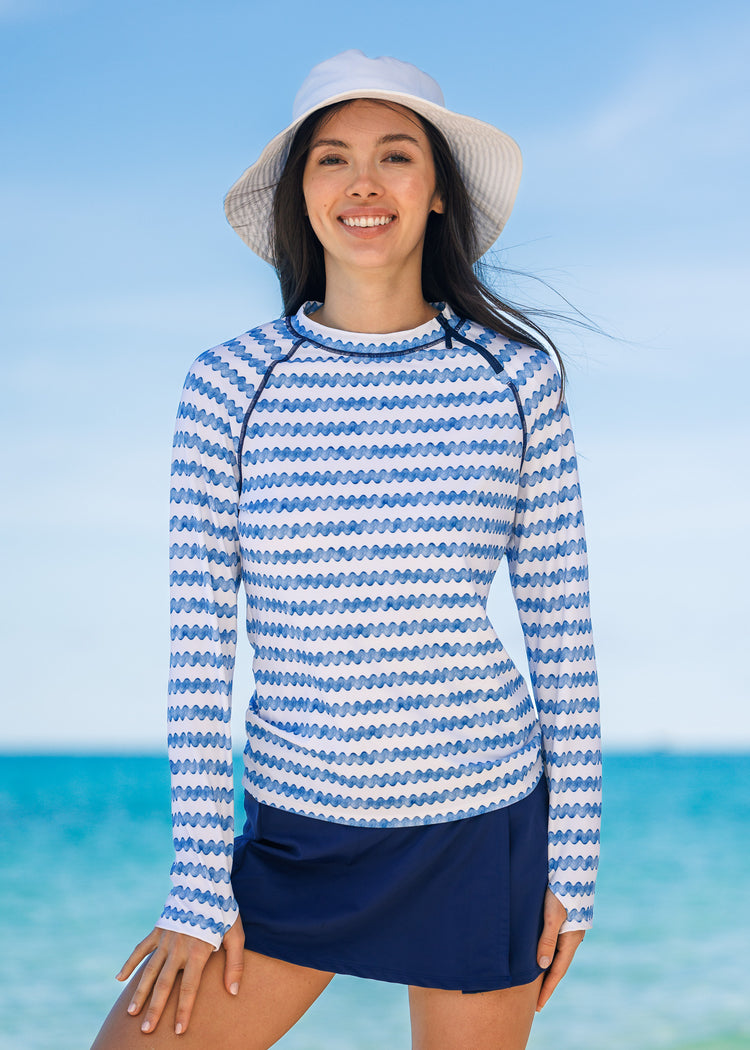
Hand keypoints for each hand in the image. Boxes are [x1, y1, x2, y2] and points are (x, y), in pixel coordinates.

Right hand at [115, 915, 244, 1034]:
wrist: (206, 881)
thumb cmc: (224, 911)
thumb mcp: (236, 935)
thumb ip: (235, 964)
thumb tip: (232, 992)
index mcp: (198, 951)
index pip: (189, 988)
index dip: (184, 1010)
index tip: (179, 1030)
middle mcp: (178, 948)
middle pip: (164, 984)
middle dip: (155, 1009)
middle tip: (146, 1030)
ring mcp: (166, 939)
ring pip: (149, 970)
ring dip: (140, 992)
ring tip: (132, 1013)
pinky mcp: (158, 929)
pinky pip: (140, 948)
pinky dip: (129, 963)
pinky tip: (119, 979)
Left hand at [535, 888, 584, 1011]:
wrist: (570, 866)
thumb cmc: (560, 890)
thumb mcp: (552, 915)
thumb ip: (546, 940)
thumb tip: (542, 966)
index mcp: (572, 939)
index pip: (558, 971)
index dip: (547, 989)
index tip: (538, 1006)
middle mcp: (572, 937)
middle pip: (558, 965)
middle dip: (546, 982)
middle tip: (535, 1001)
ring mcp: (569, 929)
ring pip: (556, 954)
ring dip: (546, 968)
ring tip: (534, 982)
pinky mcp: (564, 920)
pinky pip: (555, 943)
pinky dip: (547, 954)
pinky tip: (539, 956)